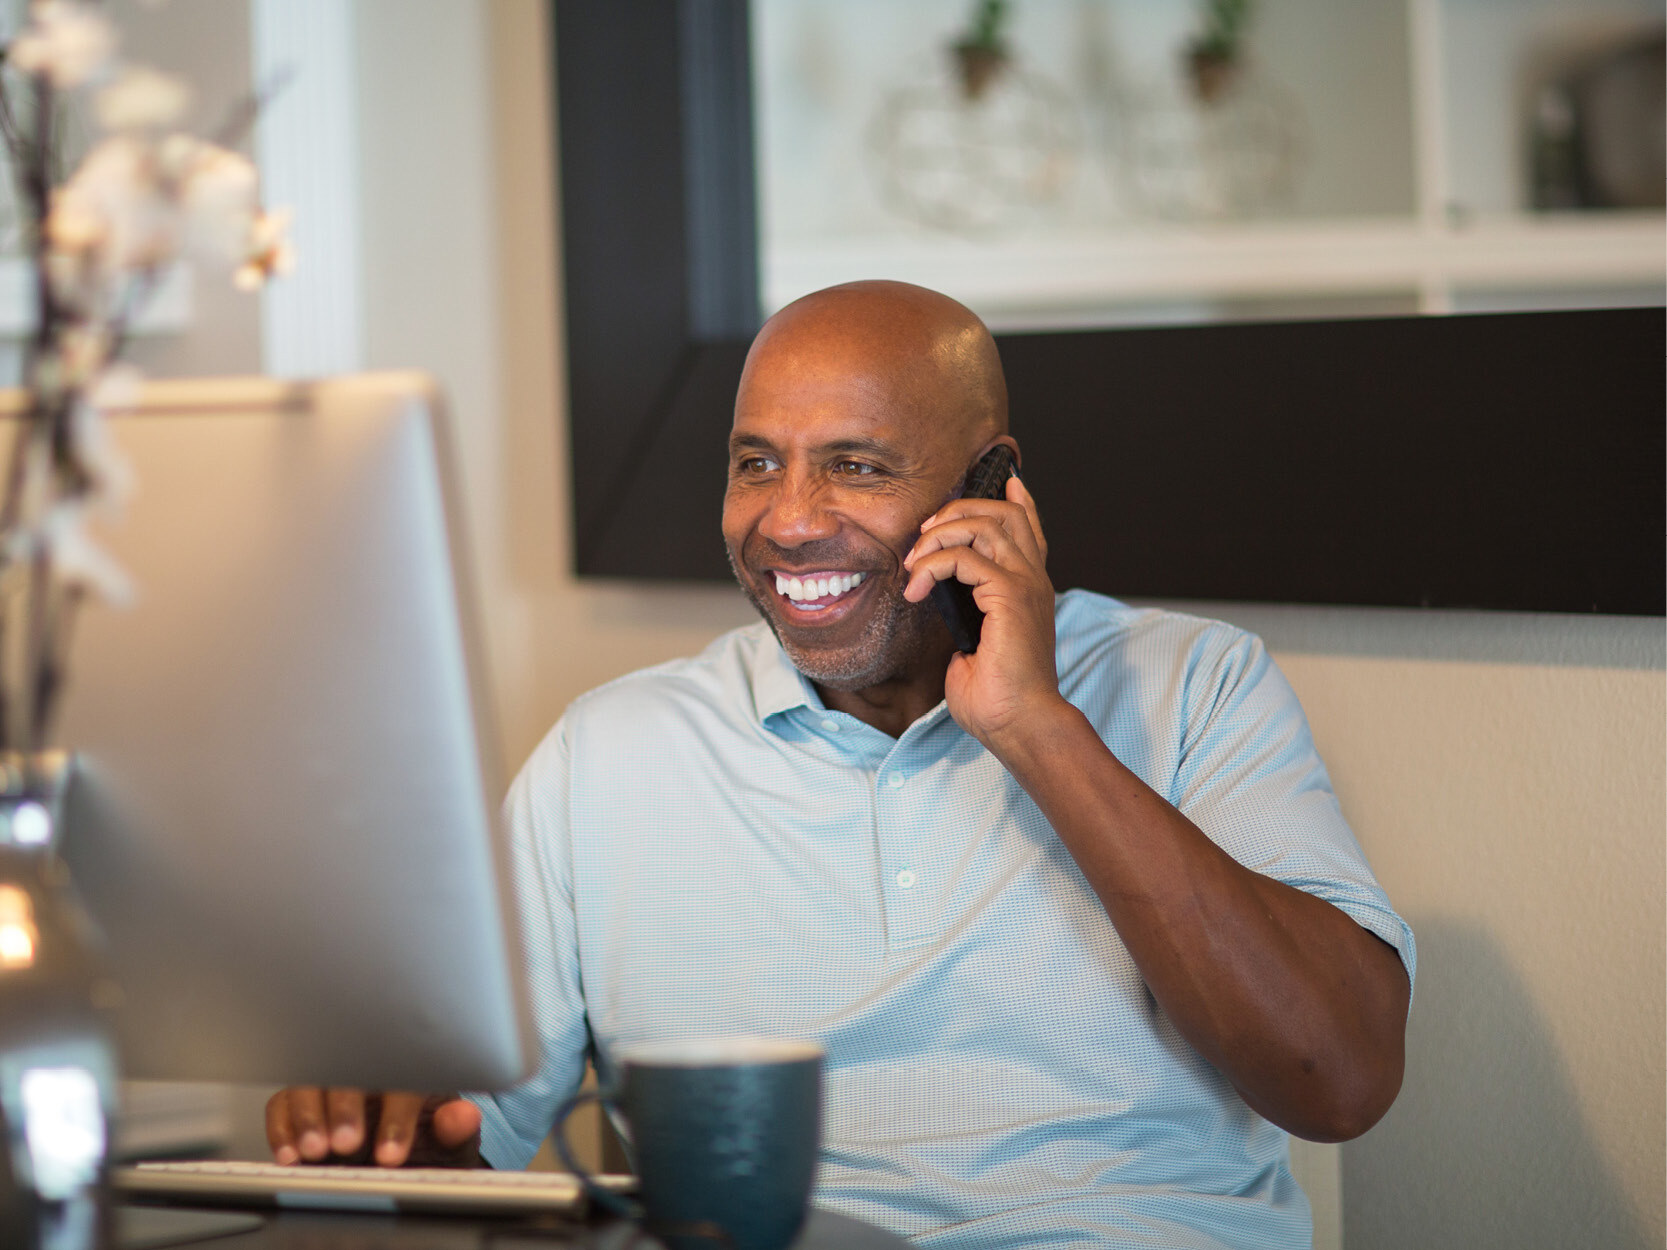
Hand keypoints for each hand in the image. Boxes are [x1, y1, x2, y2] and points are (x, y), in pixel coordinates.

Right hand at [265, 1088, 481, 1166]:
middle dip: (347, 1108)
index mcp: (412, 1068)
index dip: (398, 1117)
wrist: (399, 1152)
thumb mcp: (449, 1142)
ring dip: (309, 1115)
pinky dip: (282, 1126)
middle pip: (350, 1069)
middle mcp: (368, 1065)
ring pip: (312, 1079)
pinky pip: (282, 1101)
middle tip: (348, 1144)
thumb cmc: (427, 1139)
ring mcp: (332, 1080)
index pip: (406, 1079)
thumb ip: (456, 1131)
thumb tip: (463, 1116)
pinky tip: (290, 1154)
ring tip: (316, 1150)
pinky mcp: (301, 1099)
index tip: (391, 1156)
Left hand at [903, 474, 1062, 746]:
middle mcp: (1033, 579)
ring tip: (915, 563)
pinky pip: (963, 557)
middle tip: (924, 534)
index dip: (1015, 498)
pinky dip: (931, 566)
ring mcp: (1024, 584)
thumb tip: (941, 603)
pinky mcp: (1009, 595)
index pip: (1028, 527)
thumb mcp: (975, 644)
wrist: (1019, 723)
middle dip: (957, 511)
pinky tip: (917, 589)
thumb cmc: (997, 696)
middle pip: (1003, 513)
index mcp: (1029, 588)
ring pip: (983, 523)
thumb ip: (966, 615)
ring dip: (940, 534)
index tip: (1003, 480)